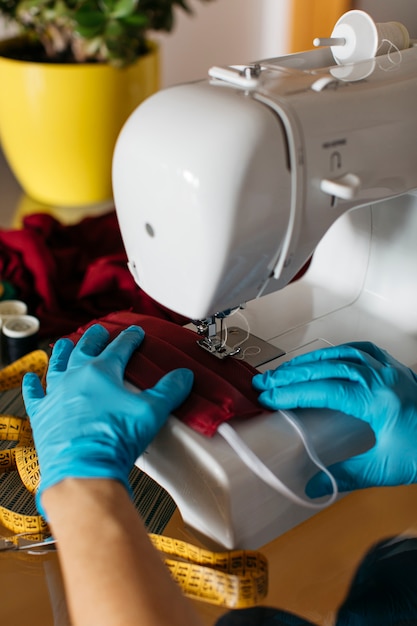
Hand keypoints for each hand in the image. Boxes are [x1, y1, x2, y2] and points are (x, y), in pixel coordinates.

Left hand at [23, 324, 193, 514]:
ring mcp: (56, 394)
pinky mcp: (42, 414)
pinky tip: (31, 379)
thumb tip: (183, 376)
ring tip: (66, 343)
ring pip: (57, 364)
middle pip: (86, 348)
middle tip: (99, 331)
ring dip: (62, 351)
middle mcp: (76, 377)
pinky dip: (32, 385)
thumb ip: (169, 391)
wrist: (84, 469)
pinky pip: (33, 394)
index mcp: (102, 372)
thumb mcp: (151, 412)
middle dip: (95, 337)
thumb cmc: (114, 440)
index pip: (120, 347)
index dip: (130, 338)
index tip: (135, 333)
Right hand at [252, 342, 416, 494]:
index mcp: (378, 400)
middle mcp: (382, 377)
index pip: (326, 389)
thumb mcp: (384, 469)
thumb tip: (310, 487)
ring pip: (342, 353)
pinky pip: (361, 349)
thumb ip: (345, 476)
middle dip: (293, 374)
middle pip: (328, 367)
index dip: (294, 392)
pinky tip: (325, 358)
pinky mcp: (394, 368)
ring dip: (310, 361)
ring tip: (286, 371)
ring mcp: (389, 369)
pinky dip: (337, 351)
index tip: (270, 398)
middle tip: (266, 382)